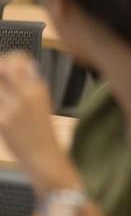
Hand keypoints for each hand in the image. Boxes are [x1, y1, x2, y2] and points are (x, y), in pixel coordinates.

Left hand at [0, 52, 75, 194]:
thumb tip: (19, 66)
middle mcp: (26, 93)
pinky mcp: (2, 121)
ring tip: (0, 97)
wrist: (42, 155)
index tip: (3, 64)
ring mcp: (13, 107)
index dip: (6, 59)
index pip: (18, 59)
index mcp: (38, 87)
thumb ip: (29, 83)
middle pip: (2, 68)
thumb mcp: (42, 101)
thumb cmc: (40, 130)